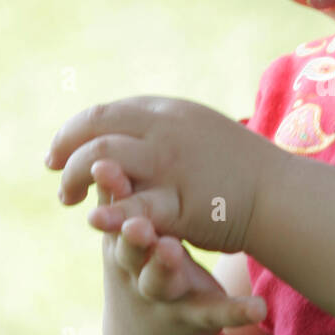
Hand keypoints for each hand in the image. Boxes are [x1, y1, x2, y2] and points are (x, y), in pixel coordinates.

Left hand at [45, 94, 273, 252]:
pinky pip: (136, 206)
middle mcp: (165, 132)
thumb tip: (117, 126)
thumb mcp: (195, 128)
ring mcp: (172, 166)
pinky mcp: (182, 203)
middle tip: (56, 178)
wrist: (278, 193)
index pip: (102, 113)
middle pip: (95, 132)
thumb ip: (157, 125)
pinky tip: (94, 222)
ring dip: (75, 180)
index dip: (71, 133)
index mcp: (166, 112)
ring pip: (104, 160)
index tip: (56, 153)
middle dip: (65, 156)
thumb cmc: (236, 166)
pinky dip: (109, 213)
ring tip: (67, 201)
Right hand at [92, 158, 265, 329]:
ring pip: (160, 281)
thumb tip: (94, 144)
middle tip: (135, 221)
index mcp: (120, 239)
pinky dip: (236, 311)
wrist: (147, 330)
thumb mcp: (123, 228)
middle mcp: (136, 266)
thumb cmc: (137, 261)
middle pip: (129, 249)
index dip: (108, 189)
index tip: (103, 167)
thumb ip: (116, 192)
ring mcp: (164, 292)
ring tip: (172, 251)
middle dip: (131, 234)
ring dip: (165, 267)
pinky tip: (258, 307)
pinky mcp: (195, 315)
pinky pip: (215, 313)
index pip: (111, 209)